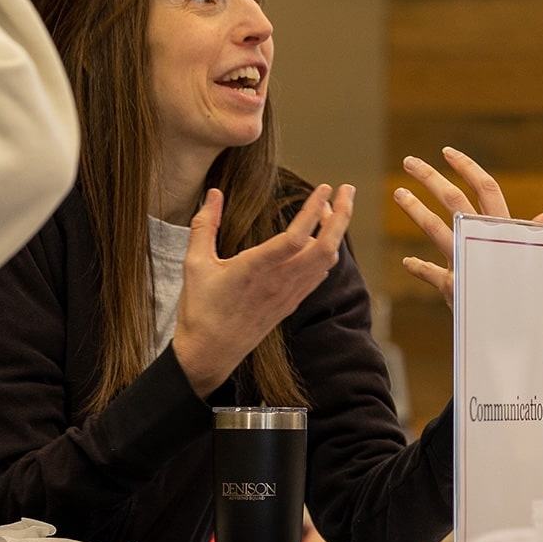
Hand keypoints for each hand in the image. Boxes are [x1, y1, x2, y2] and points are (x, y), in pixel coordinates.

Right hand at [174, 182, 354, 396]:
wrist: (209, 353)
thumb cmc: (199, 309)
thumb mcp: (194, 264)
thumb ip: (204, 226)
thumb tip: (213, 193)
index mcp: (255, 269)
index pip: (296, 237)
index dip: (314, 210)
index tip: (325, 187)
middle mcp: (278, 281)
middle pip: (325, 246)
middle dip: (342, 215)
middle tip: (348, 189)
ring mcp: (289, 294)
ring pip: (327, 259)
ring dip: (336, 231)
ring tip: (332, 209)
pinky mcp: (292, 303)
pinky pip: (319, 274)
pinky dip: (328, 252)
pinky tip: (320, 240)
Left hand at [393, 146, 542, 307]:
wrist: (515, 327)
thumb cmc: (524, 286)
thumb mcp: (531, 255)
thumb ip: (534, 231)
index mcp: (503, 227)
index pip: (486, 187)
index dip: (467, 167)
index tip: (447, 152)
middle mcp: (484, 239)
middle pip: (454, 200)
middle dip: (430, 178)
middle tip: (409, 162)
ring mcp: (466, 262)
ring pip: (435, 228)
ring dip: (414, 209)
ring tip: (397, 193)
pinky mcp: (453, 286)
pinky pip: (430, 274)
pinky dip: (419, 268)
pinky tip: (407, 262)